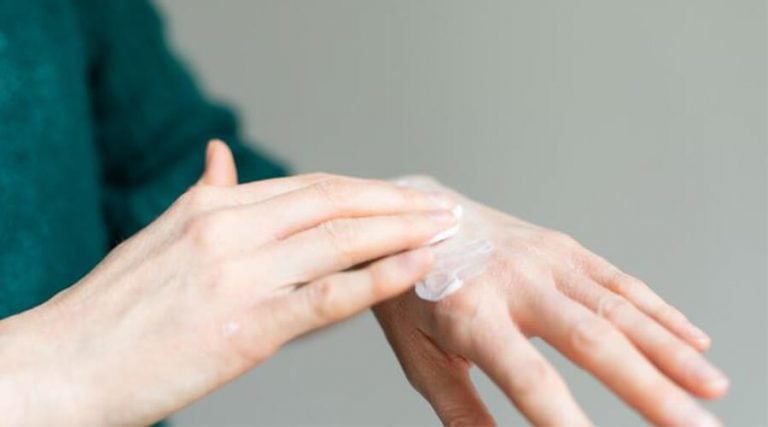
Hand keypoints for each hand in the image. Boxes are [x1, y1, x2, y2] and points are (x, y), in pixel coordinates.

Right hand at [0, 142, 459, 425]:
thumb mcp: (159, 237)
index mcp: (212, 206)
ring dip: (402, 231)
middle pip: (333, 201)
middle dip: (394, 202)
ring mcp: (240, 274)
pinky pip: (329, 294)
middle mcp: (229, 228)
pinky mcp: (247, 325)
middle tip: (439, 204)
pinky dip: (380, 277)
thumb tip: (219, 157)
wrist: (64, 366)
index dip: (363, 189)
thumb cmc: (113, 311)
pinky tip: (416, 267)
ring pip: (340, 239)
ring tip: (444, 229)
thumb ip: (202, 196)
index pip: (308, 185)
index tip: (399, 195)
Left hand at [375, 177, 727, 425]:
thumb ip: (458, 407)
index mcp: (471, 313)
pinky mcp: (562, 247)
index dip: (565, 419)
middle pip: (593, 341)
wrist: (411, 217)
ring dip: (670, 351)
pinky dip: (660, 312)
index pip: (529, 378)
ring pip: (618, 308)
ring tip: (711, 390)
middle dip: (650, 390)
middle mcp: (516, 282)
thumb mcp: (418, 354)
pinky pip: (619, 281)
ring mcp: (545, 259)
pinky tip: (694, 342)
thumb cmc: (410, 292)